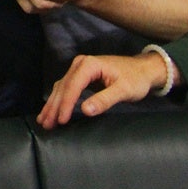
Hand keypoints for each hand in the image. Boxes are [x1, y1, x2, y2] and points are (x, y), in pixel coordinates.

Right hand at [36, 52, 171, 127]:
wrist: (143, 70)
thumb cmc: (136, 79)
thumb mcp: (123, 90)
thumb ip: (104, 100)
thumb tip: (85, 110)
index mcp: (89, 65)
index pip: (73, 86)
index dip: (66, 104)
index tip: (61, 120)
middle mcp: (80, 64)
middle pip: (63, 87)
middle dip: (54, 106)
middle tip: (46, 124)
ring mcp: (79, 68)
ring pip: (61, 87)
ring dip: (52, 104)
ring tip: (44, 121)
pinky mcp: (80, 75)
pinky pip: (65, 88)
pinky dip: (58, 100)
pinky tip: (51, 110)